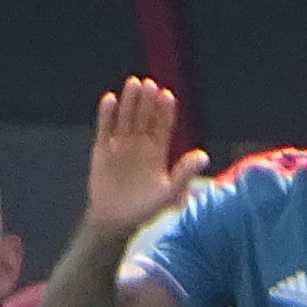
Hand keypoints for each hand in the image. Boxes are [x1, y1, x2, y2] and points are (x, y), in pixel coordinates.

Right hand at [84, 76, 203, 238]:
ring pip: (126, 118)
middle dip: (148, 101)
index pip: (162, 126)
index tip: (168, 96)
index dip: (165, 111)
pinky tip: (110, 99)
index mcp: (157, 152)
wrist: (115, 222)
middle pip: (144, 117)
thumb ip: (185, 173)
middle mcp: (139, 145)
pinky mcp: (102, 150)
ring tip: (134, 83)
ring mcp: (120, 146)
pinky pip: (104, 129)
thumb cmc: (145, 210)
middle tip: (151, 84)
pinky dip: (106, 115)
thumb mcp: (169, 193)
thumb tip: (204, 155)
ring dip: (130, 102)